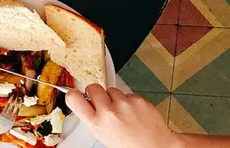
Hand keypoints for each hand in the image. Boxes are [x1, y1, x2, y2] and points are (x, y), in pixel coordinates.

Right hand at [67, 84, 182, 147]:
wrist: (156, 147)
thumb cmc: (130, 145)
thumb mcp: (104, 135)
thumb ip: (94, 118)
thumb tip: (87, 103)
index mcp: (96, 123)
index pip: (74, 98)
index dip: (73, 94)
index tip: (74, 93)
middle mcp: (109, 112)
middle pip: (93, 87)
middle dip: (96, 93)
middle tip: (102, 102)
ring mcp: (124, 104)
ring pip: (112, 89)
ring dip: (115, 97)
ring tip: (122, 111)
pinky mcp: (138, 99)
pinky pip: (128, 93)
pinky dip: (130, 101)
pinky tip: (134, 112)